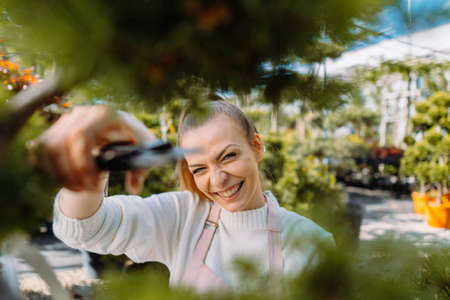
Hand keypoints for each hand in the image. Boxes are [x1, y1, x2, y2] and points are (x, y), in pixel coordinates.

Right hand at [34, 105, 155, 193]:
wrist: (122, 130)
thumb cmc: (135, 140)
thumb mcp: (145, 152)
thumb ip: (141, 170)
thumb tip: (133, 188)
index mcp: (105, 115)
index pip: (81, 134)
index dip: (82, 162)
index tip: (93, 184)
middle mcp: (82, 113)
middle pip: (61, 142)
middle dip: (71, 172)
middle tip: (87, 190)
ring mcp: (67, 120)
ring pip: (48, 148)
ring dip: (60, 174)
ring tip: (80, 189)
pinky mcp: (57, 130)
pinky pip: (42, 151)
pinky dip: (51, 170)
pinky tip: (69, 183)